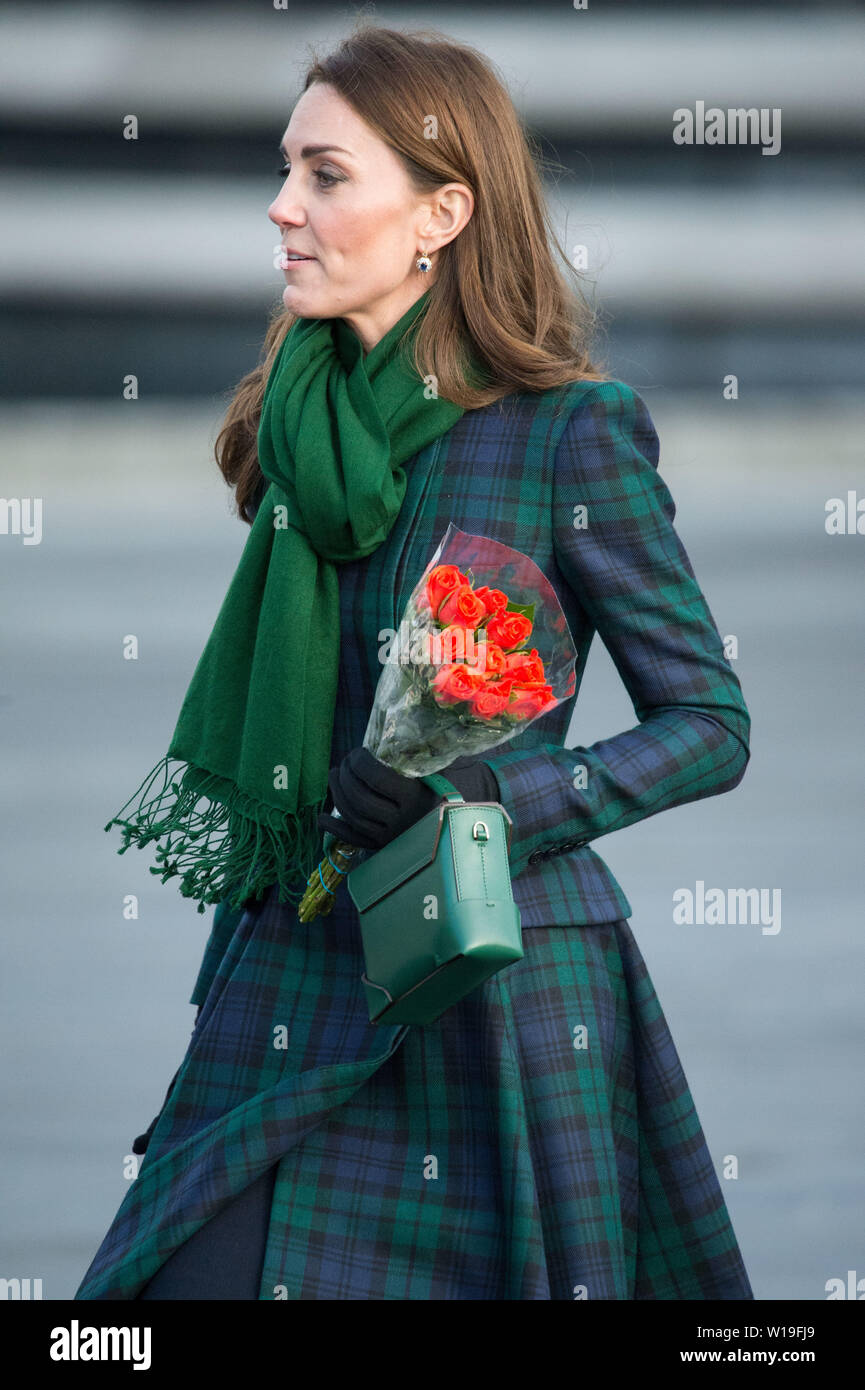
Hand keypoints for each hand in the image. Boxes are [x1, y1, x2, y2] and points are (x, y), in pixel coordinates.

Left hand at [316, 748, 499, 852]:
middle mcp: (401, 820)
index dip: (359, 762)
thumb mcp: (435, 771)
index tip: (357, 752)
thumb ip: (416, 753)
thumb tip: (395, 724)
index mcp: (415, 797)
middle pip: (360, 798)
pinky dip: (335, 830)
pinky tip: (322, 818)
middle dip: (345, 776)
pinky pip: (354, 841)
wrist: (459, 825)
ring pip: (353, 816)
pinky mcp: (384, 849)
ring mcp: (391, 837)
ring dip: (338, 794)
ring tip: (334, 776)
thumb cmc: (445, 790)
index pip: (376, 778)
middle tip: (342, 763)